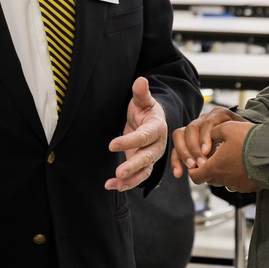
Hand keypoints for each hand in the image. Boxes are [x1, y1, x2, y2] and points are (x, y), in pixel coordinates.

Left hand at [105, 77, 166, 191]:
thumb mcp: (143, 100)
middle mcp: (157, 145)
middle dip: (133, 166)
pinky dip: (126, 183)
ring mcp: (152, 156)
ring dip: (130, 180)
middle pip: (147, 157)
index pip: (144, 136)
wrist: (152, 121)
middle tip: (118, 172)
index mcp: (157, 128)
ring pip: (144, 171)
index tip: (112, 145)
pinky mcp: (145, 165)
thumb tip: (141, 80)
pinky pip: (138, 177)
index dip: (129, 141)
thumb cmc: (146, 109)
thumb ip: (141, 93)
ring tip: (113, 184)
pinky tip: (111, 186)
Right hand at [171, 106, 244, 177]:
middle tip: (199, 163)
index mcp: (219, 115)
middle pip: (191, 128)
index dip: (205, 137)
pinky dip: (176, 160)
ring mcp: (194, 128)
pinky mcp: (187, 140)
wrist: (243, 140)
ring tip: (191, 167)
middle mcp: (204, 119)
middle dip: (194, 147)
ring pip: (180, 134)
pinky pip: (177, 147)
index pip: (207, 122)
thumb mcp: (247, 135)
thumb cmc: (246, 139)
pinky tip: (178, 173)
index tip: (206, 151)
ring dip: (183, 152)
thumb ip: (243, 138)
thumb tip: (244, 151)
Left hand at [181, 120, 261, 192]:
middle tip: (215, 155)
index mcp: (215, 167)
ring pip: (223, 180)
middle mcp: (224, 179)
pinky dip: (236, 175)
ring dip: (223, 171)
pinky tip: (242, 163)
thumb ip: (212, 133)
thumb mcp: (226, 128)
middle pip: (209, 179)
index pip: (195, 176)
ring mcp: (237, 185)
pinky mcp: (249, 187)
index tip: (198, 160)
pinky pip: (237, 182)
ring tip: (231, 157)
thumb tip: (207, 136)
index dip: (193, 169)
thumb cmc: (248, 139)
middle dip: (208, 169)